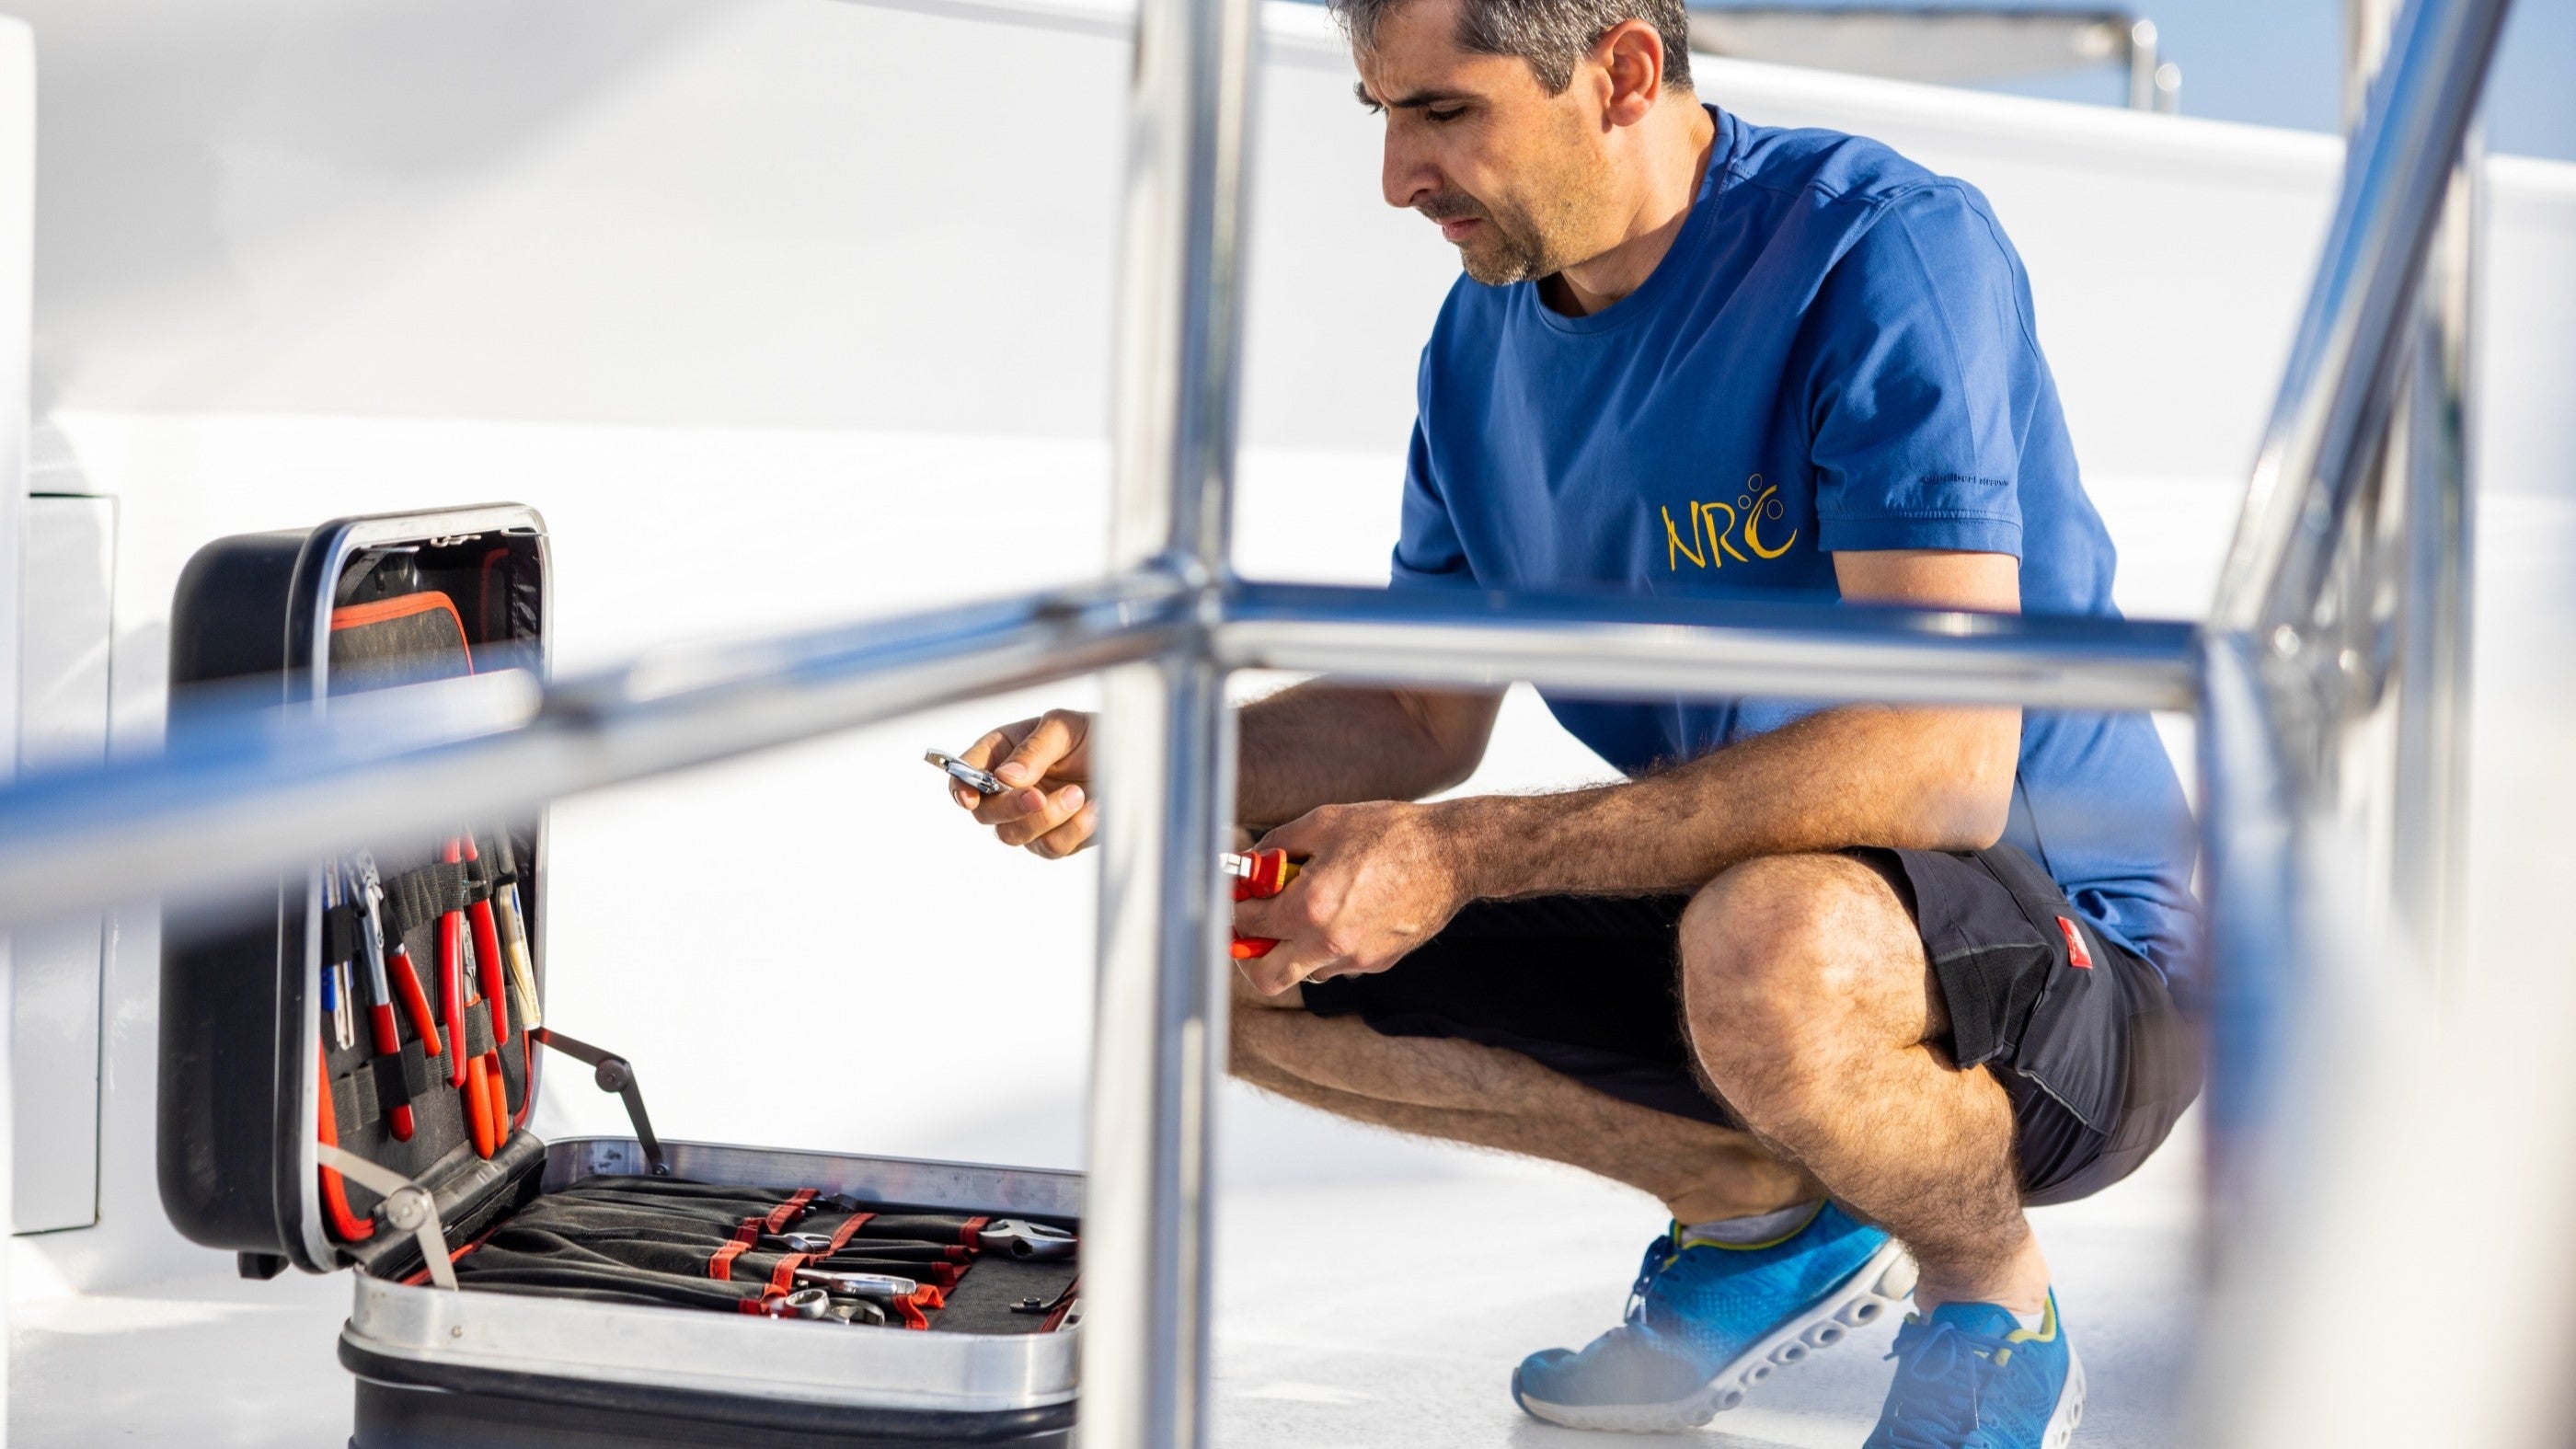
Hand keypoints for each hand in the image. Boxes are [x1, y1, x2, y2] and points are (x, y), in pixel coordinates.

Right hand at [955, 709, 1097, 858]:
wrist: (1133, 757)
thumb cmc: (1091, 734)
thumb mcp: (1063, 727)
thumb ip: (1034, 750)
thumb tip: (1006, 777)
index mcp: (1000, 752)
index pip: (964, 773)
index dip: (961, 786)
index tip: (970, 798)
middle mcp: (1007, 788)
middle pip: (985, 813)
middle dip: (1010, 808)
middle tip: (1039, 797)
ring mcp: (1028, 818)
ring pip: (1014, 836)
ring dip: (1047, 818)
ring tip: (1079, 793)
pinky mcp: (1054, 838)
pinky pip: (1050, 847)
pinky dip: (1073, 830)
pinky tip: (1094, 808)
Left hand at [1231, 801, 1472, 995]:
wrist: (1452, 854)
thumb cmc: (1389, 832)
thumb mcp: (1323, 823)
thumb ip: (1276, 846)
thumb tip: (1246, 864)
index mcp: (1310, 908)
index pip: (1247, 923)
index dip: (1237, 905)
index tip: (1240, 894)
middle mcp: (1329, 944)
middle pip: (1265, 977)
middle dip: (1248, 955)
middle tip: (1252, 929)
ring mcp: (1356, 960)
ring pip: (1303, 972)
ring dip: (1292, 948)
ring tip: (1306, 910)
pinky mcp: (1378, 963)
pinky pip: (1336, 965)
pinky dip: (1326, 946)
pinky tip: (1342, 911)